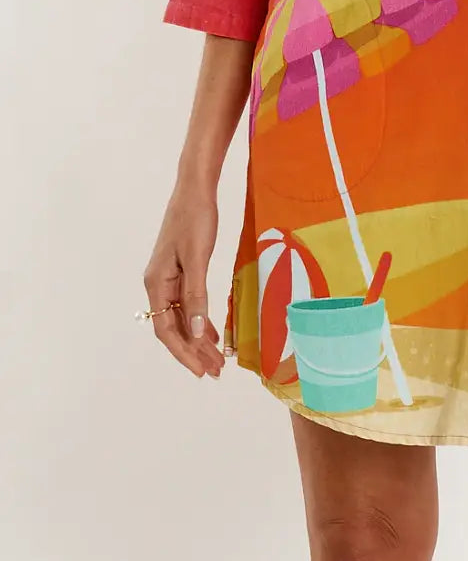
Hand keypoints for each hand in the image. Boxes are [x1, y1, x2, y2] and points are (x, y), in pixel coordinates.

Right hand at [142, 182, 225, 377]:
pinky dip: (200, 320)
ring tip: (217, 360)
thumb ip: (196, 296)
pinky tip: (212, 333)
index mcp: (156, 283)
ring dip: (198, 338)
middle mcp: (158, 284)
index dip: (183, 353)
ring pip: (182, 318)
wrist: (196, 189)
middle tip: (216, 371)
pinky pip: (188, 304)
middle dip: (194, 351)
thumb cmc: (195, 219)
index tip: (201, 371)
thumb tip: (195, 333)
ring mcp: (168, 278)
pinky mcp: (180, 270)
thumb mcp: (197, 258)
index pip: (166, 330)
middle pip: (174, 328)